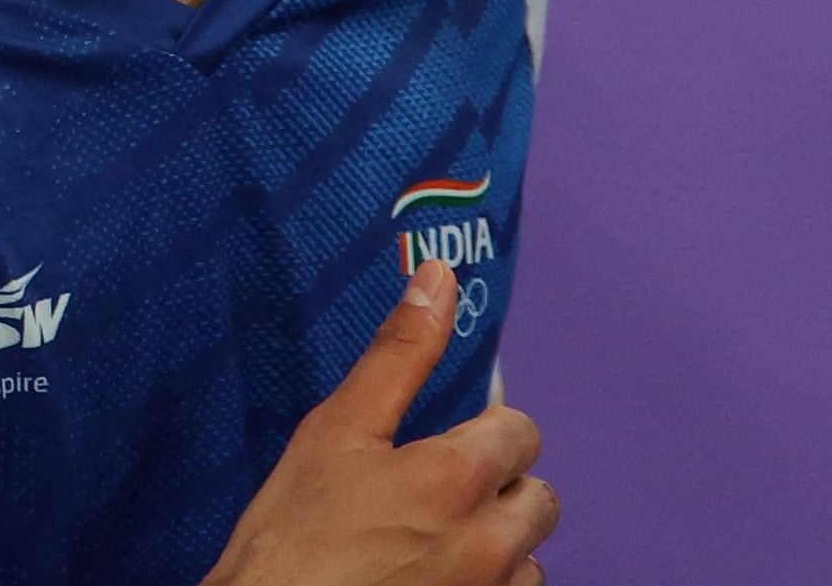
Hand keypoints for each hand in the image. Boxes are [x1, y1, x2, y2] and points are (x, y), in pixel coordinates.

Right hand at [202, 261, 558, 585]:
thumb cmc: (292, 537)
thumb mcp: (336, 430)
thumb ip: (398, 354)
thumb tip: (438, 277)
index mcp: (459, 477)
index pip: (520, 431)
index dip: (482, 431)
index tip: (442, 446)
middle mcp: (491, 544)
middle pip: (538, 499)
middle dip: (498, 490)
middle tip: (432, 498)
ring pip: (529, 558)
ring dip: (497, 546)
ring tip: (431, 544)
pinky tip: (433, 578)